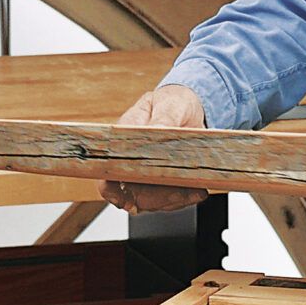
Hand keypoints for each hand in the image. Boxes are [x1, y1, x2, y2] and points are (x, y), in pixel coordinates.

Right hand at [103, 82, 210, 214]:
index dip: (113, 192)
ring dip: (173, 200)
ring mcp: (146, 175)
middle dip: (156, 199)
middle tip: (179, 193)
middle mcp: (130, 162)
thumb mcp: (170, 105)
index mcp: (122, 141)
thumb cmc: (173, 103)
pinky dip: (184, 198)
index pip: (107, 174)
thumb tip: (156, 131)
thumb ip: (163, 119)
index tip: (128, 201)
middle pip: (132, 194)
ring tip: (195, 191)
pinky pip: (169, 198)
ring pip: (152, 200)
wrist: (190, 109)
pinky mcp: (164, 182)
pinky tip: (198, 191)